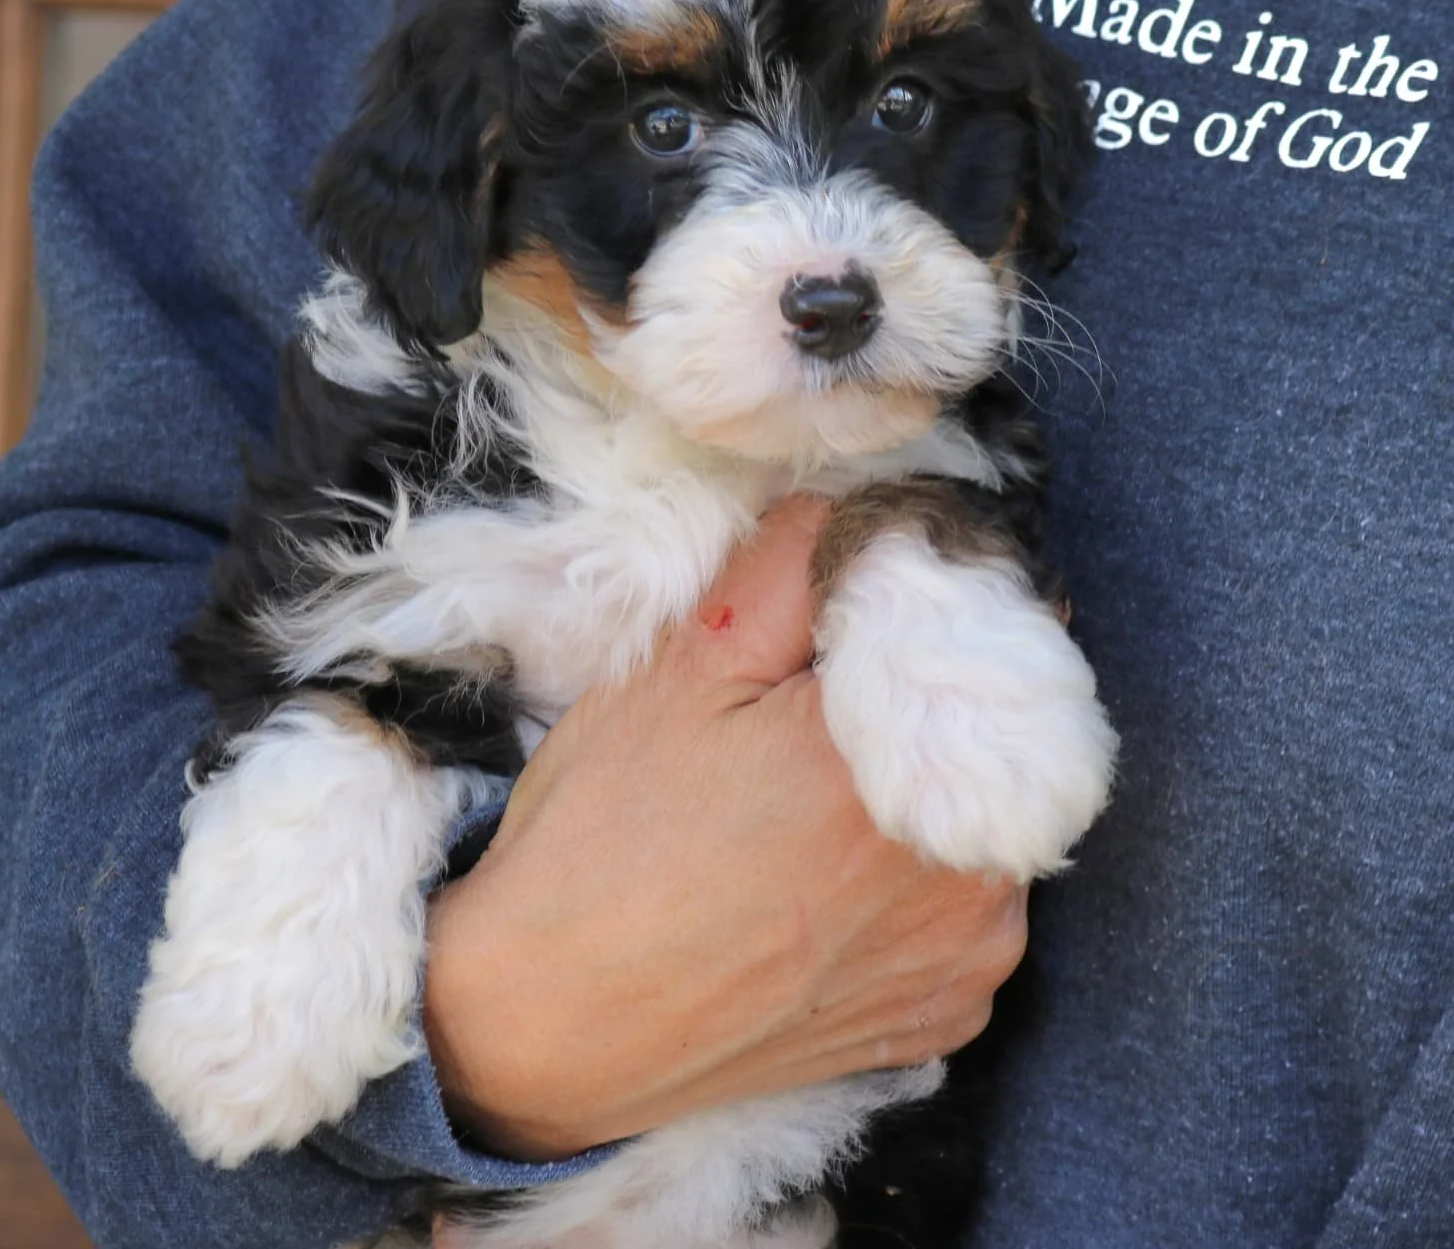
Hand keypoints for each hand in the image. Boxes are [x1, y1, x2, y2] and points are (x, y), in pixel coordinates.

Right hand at [422, 498, 1027, 1160]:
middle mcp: (966, 871)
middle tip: (811, 715)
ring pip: (987, 812)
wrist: (549, 1028)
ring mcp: (968, 954)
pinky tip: (827, 880)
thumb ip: (795, 567)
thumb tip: (876, 514)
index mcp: (900, 766)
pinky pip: (967, 905)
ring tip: (810, 808)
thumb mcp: (680, 670)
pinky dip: (919, 875)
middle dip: (921, 695)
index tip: (867, 604)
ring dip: (929, 787)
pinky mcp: (947, 1013)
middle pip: (992, 722)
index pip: (975, 624)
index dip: (921, 599)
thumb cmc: (601, 842)